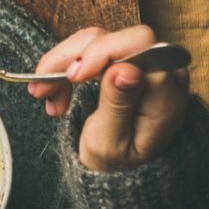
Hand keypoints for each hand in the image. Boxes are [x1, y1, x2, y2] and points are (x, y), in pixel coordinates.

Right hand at [28, 26, 189, 170]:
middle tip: (43, 87)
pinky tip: (54, 92)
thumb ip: (119, 104)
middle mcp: (158, 70)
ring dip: (61, 64)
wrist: (117, 170)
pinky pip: (88, 49)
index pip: (140, 46)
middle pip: (113, 38)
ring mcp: (139, 62)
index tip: (72, 77)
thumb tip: (126, 69)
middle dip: (72, 58)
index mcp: (165, 92)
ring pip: (94, 40)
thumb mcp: (111, 143)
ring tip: (43, 94)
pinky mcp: (121, 60)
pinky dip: (64, 66)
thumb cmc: (117, 162)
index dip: (102, 53)